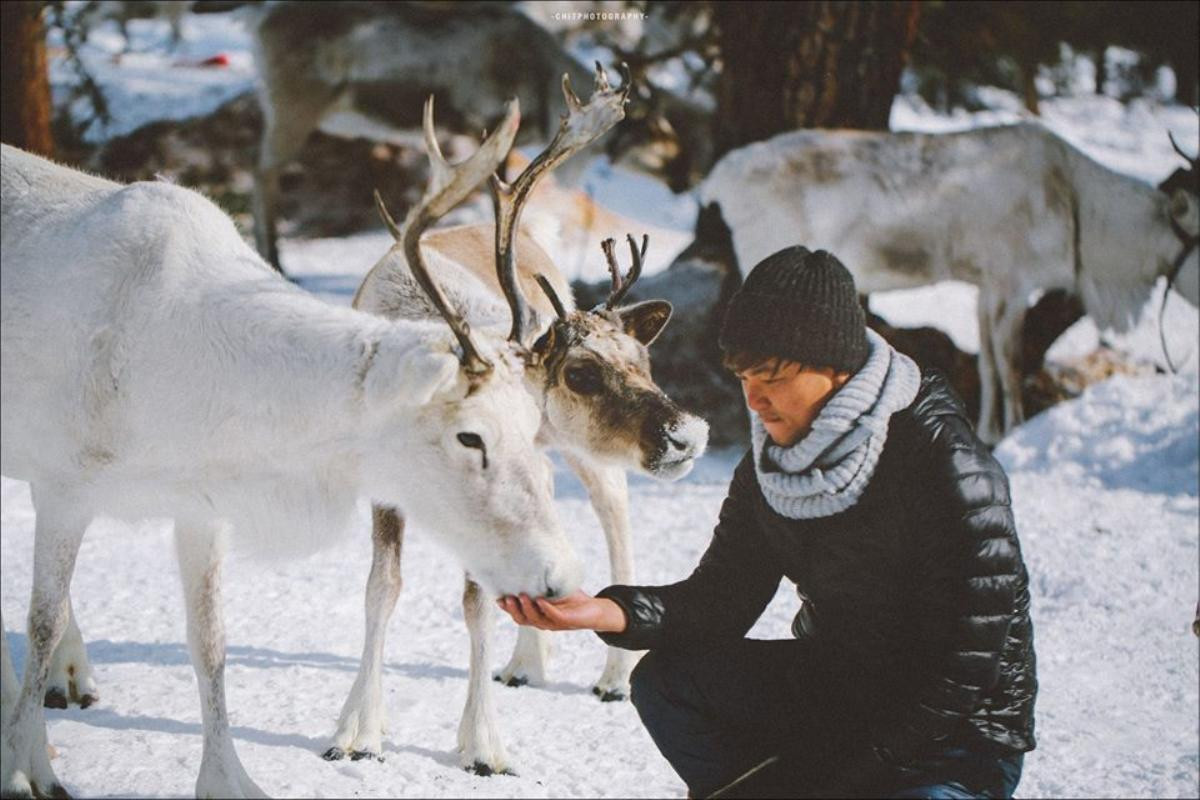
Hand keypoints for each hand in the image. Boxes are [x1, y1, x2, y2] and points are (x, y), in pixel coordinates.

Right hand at [496, 590, 625, 632]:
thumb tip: (532, 558)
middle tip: (507, 598)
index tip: (498, 598)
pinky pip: (554, 617)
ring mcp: (554, 623)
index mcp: (538, 615)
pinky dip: (546, 609)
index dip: (507, 608)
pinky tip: (541, 600)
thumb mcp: (555, 587)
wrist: (594, 609)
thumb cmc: (572, 598)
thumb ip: (543, 580)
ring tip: (522, 595)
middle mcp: (543, 621)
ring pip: (536, 620)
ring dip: (527, 608)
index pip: (518, 614)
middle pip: (523, 620)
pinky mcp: (566, 622)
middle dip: (513, 609)